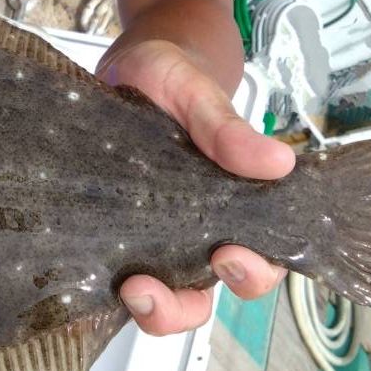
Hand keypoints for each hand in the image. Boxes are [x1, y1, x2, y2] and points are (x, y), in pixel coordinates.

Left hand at [99, 39, 293, 335]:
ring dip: (148, 308)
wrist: (128, 63)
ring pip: (159, 298)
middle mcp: (196, 231)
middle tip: (156, 289)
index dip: (252, 272)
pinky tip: (91, 275)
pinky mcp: (110, 232)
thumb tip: (279, 162)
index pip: (259, 259)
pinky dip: (106, 287)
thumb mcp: (197, 92)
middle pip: (203, 296)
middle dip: (184, 307)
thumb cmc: (173, 75)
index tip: (230, 256)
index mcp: (232, 204)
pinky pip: (113, 277)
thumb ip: (227, 128)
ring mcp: (151, 237)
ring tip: (128, 287)